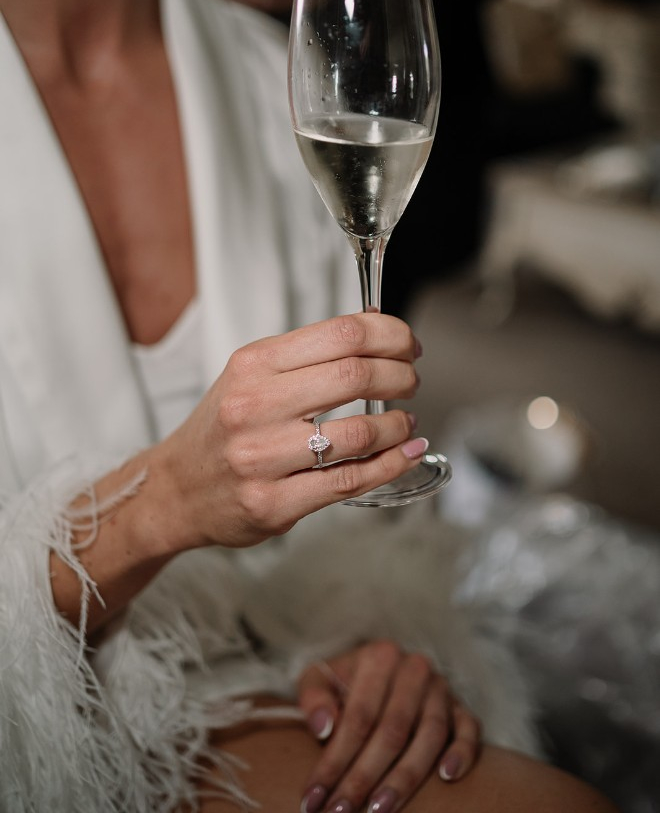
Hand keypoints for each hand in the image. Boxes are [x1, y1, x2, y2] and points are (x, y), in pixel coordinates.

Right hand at [157, 312, 426, 550]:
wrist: (177, 488)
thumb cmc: (224, 428)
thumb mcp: (252, 376)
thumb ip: (309, 356)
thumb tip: (377, 332)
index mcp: (254, 364)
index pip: (341, 334)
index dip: (390, 335)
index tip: (407, 344)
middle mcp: (254, 406)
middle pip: (355, 376)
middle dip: (400, 376)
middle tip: (411, 381)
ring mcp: (262, 458)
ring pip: (358, 433)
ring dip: (398, 425)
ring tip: (406, 422)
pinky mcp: (273, 503)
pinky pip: (350, 481)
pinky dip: (391, 464)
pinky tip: (406, 453)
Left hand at [297, 641, 480, 812]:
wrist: (379, 667)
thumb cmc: (344, 680)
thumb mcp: (319, 677)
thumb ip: (314, 697)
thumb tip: (322, 728)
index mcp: (378, 657)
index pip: (358, 717)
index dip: (335, 760)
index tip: (313, 797)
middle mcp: (413, 669)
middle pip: (392, 731)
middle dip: (364, 778)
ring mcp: (440, 688)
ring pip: (429, 735)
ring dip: (405, 778)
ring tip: (379, 810)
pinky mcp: (460, 706)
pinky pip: (469, 729)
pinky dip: (462, 752)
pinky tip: (446, 777)